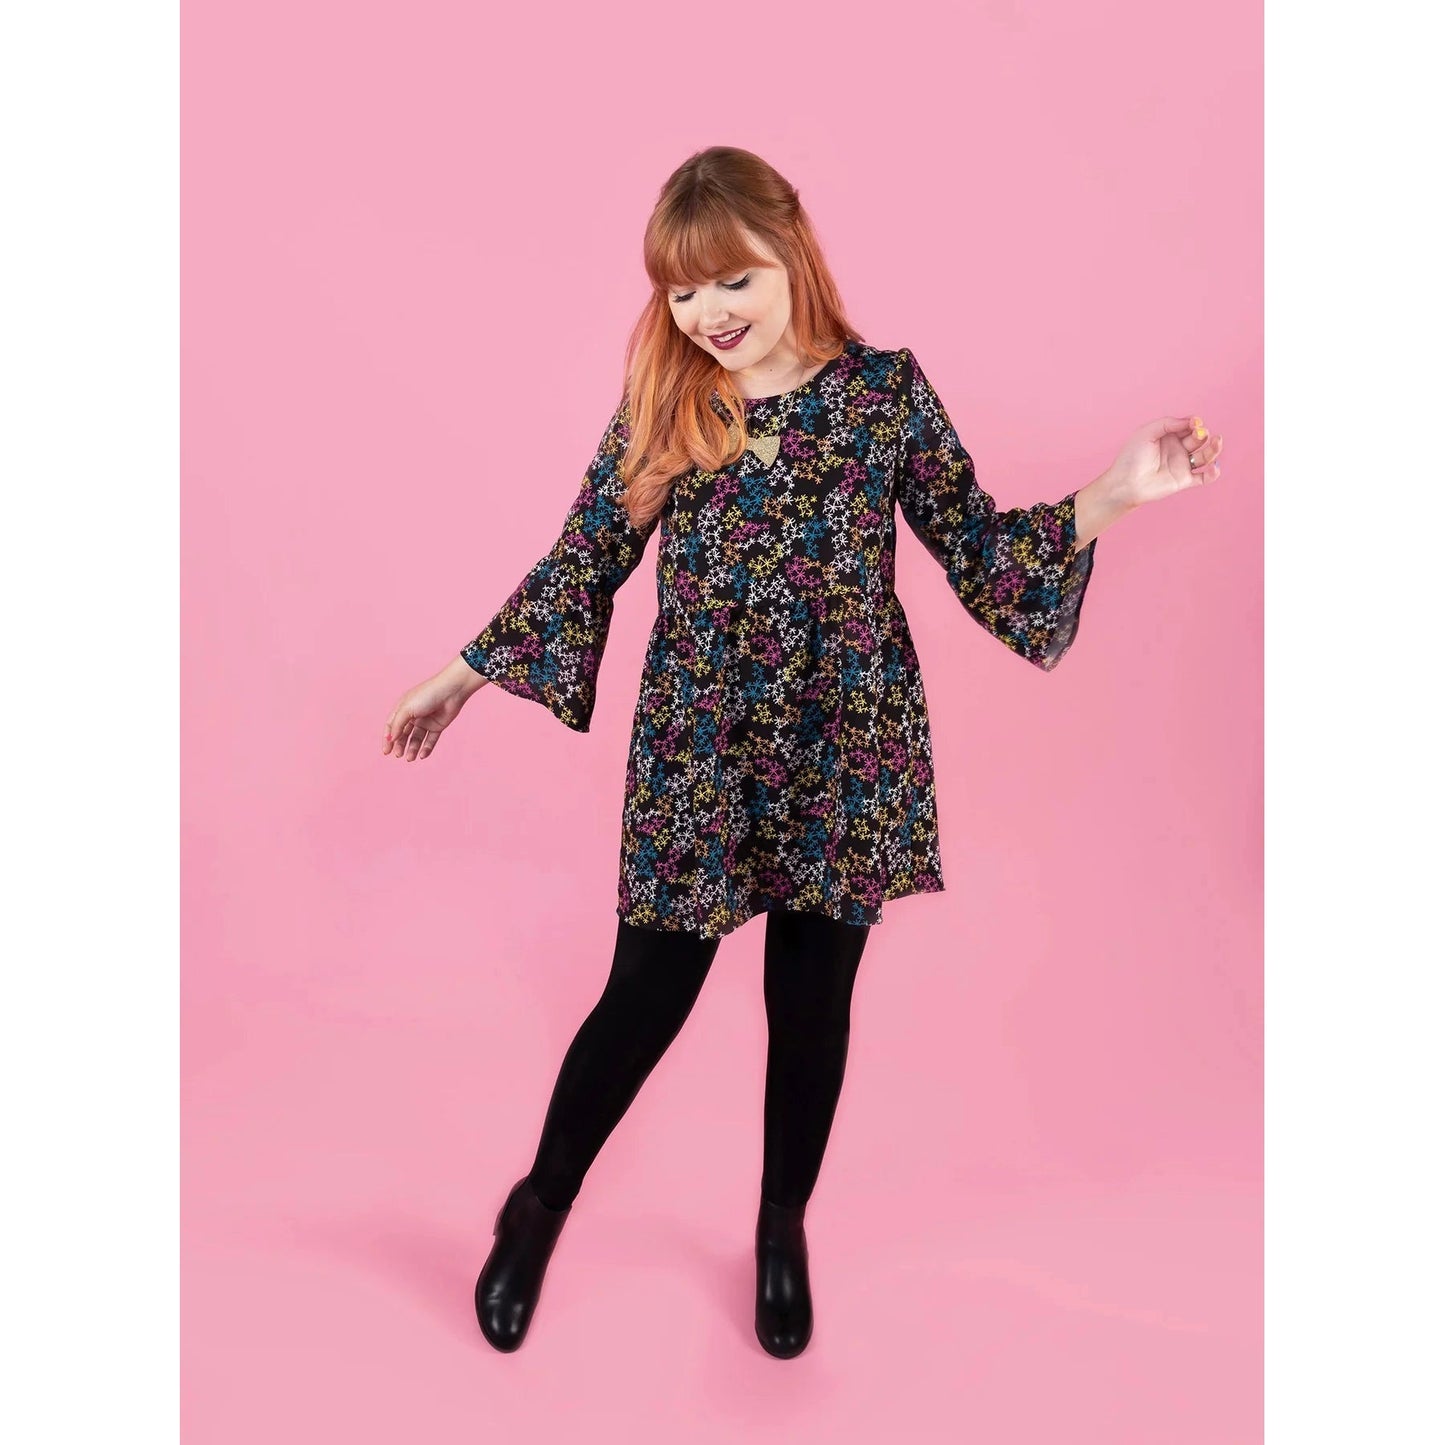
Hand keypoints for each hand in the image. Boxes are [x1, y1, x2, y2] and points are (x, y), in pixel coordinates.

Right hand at [383, 656, 487, 760]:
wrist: (451, 690)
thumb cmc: (427, 695)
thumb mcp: (406, 709)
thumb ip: (397, 725)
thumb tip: (390, 739)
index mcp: (402, 708)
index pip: (391, 726)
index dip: (388, 738)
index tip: (386, 751)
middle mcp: (413, 715)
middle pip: (403, 734)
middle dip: (400, 745)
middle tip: (398, 755)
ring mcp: (425, 721)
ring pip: (416, 739)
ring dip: (412, 749)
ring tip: (410, 758)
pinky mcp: (437, 726)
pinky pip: (430, 740)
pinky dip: (426, 748)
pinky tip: (422, 755)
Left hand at [1106, 415, 1224, 508]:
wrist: (1125, 483)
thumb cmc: (1132, 457)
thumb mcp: (1147, 432)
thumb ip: (1168, 423)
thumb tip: (1191, 421)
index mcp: (1169, 436)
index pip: (1188, 426)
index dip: (1194, 422)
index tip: (1194, 422)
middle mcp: (1178, 449)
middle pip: (1199, 439)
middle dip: (1202, 434)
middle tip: (1198, 434)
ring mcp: (1182, 465)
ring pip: (1205, 456)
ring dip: (1214, 448)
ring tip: (1218, 441)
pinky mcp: (1184, 480)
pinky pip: (1203, 478)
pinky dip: (1212, 473)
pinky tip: (1215, 468)